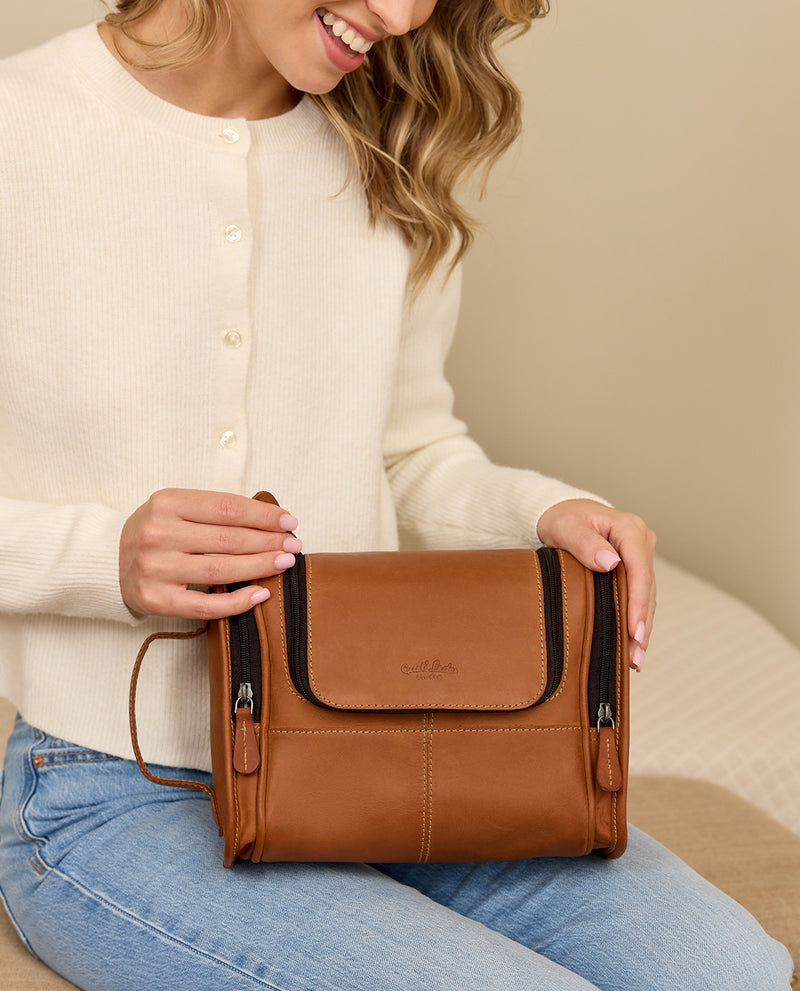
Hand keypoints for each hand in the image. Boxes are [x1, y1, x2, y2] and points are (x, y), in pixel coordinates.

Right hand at [119, 489, 300, 619]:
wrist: (108, 560)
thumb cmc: (156, 530)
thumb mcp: (176, 507)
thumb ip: (215, 511)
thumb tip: (272, 521)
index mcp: (166, 502)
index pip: (227, 508)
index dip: (264, 515)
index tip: (289, 522)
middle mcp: (159, 533)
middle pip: (228, 539)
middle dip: (269, 542)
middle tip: (294, 545)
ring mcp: (155, 568)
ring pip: (221, 570)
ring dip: (260, 567)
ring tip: (285, 563)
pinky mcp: (156, 599)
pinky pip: (205, 606)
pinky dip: (237, 602)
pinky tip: (261, 593)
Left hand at [536, 499, 655, 670]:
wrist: (560, 513)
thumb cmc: (561, 519)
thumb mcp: (566, 527)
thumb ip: (585, 543)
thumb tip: (609, 562)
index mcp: (629, 529)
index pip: (639, 570)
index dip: (637, 603)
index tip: (633, 631)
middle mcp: (641, 542)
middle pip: (646, 588)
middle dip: (641, 624)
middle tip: (635, 657)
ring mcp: (639, 556)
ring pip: (646, 597)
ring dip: (641, 628)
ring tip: (635, 659)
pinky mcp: (633, 569)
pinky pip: (637, 596)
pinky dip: (635, 620)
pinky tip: (632, 644)